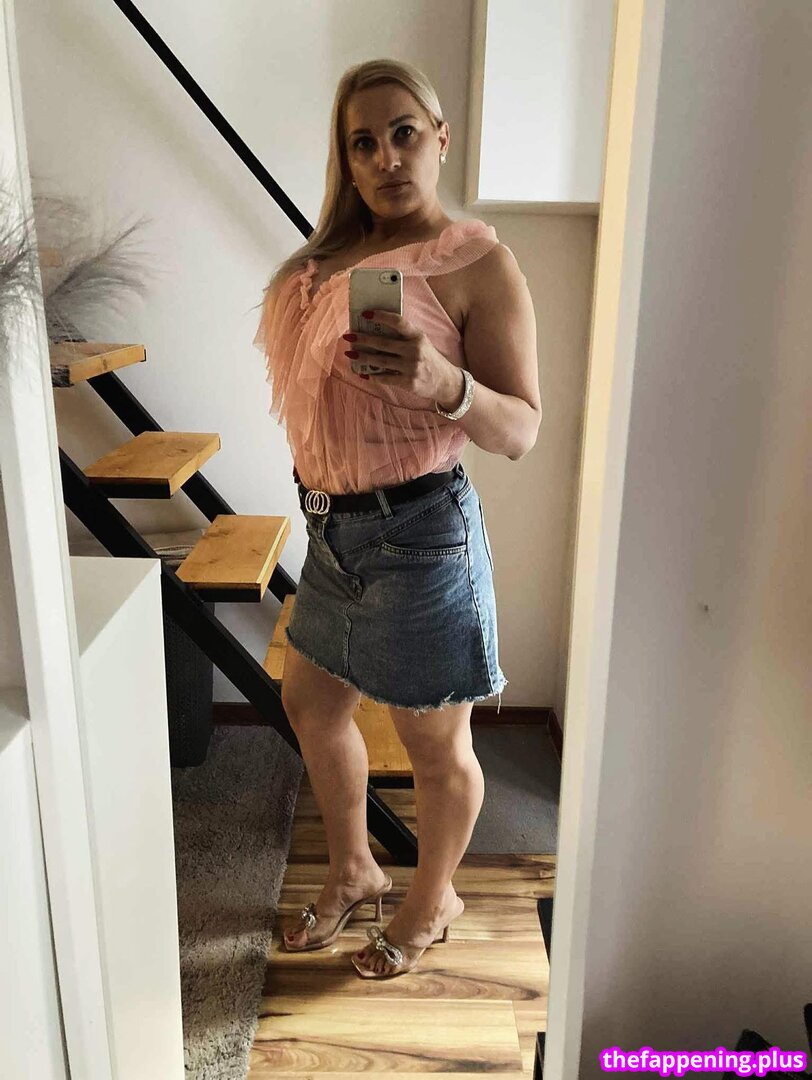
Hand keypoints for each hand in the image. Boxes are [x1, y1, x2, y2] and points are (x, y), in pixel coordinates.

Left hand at [342, 310, 462, 405]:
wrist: (445, 382)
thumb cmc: (429, 359)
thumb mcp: (422, 343)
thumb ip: (404, 336)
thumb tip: (377, 330)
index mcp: (418, 336)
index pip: (398, 322)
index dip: (381, 316)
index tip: (366, 313)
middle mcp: (415, 351)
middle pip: (383, 343)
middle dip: (363, 339)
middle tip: (349, 335)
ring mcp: (411, 367)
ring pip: (380, 361)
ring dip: (363, 357)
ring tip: (350, 353)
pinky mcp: (408, 382)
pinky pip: (385, 378)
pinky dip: (372, 376)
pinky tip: (363, 373)